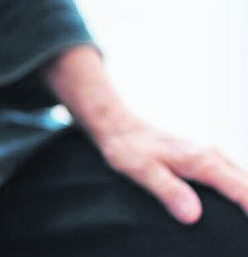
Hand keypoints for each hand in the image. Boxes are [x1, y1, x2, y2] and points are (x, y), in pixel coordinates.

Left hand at [96, 114, 247, 223]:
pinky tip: (233, 199)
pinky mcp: (203, 154)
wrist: (118, 126)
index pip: (240, 188)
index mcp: (201, 160)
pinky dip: (238, 186)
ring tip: (243, 213)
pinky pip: (231, 172)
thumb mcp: (142, 171)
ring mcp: (209, 152)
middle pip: (247, 182)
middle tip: (246, 228)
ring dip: (246, 193)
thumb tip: (193, 215)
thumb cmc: (127, 147)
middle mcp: (211, 154)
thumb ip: (168, 191)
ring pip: (241, 176)